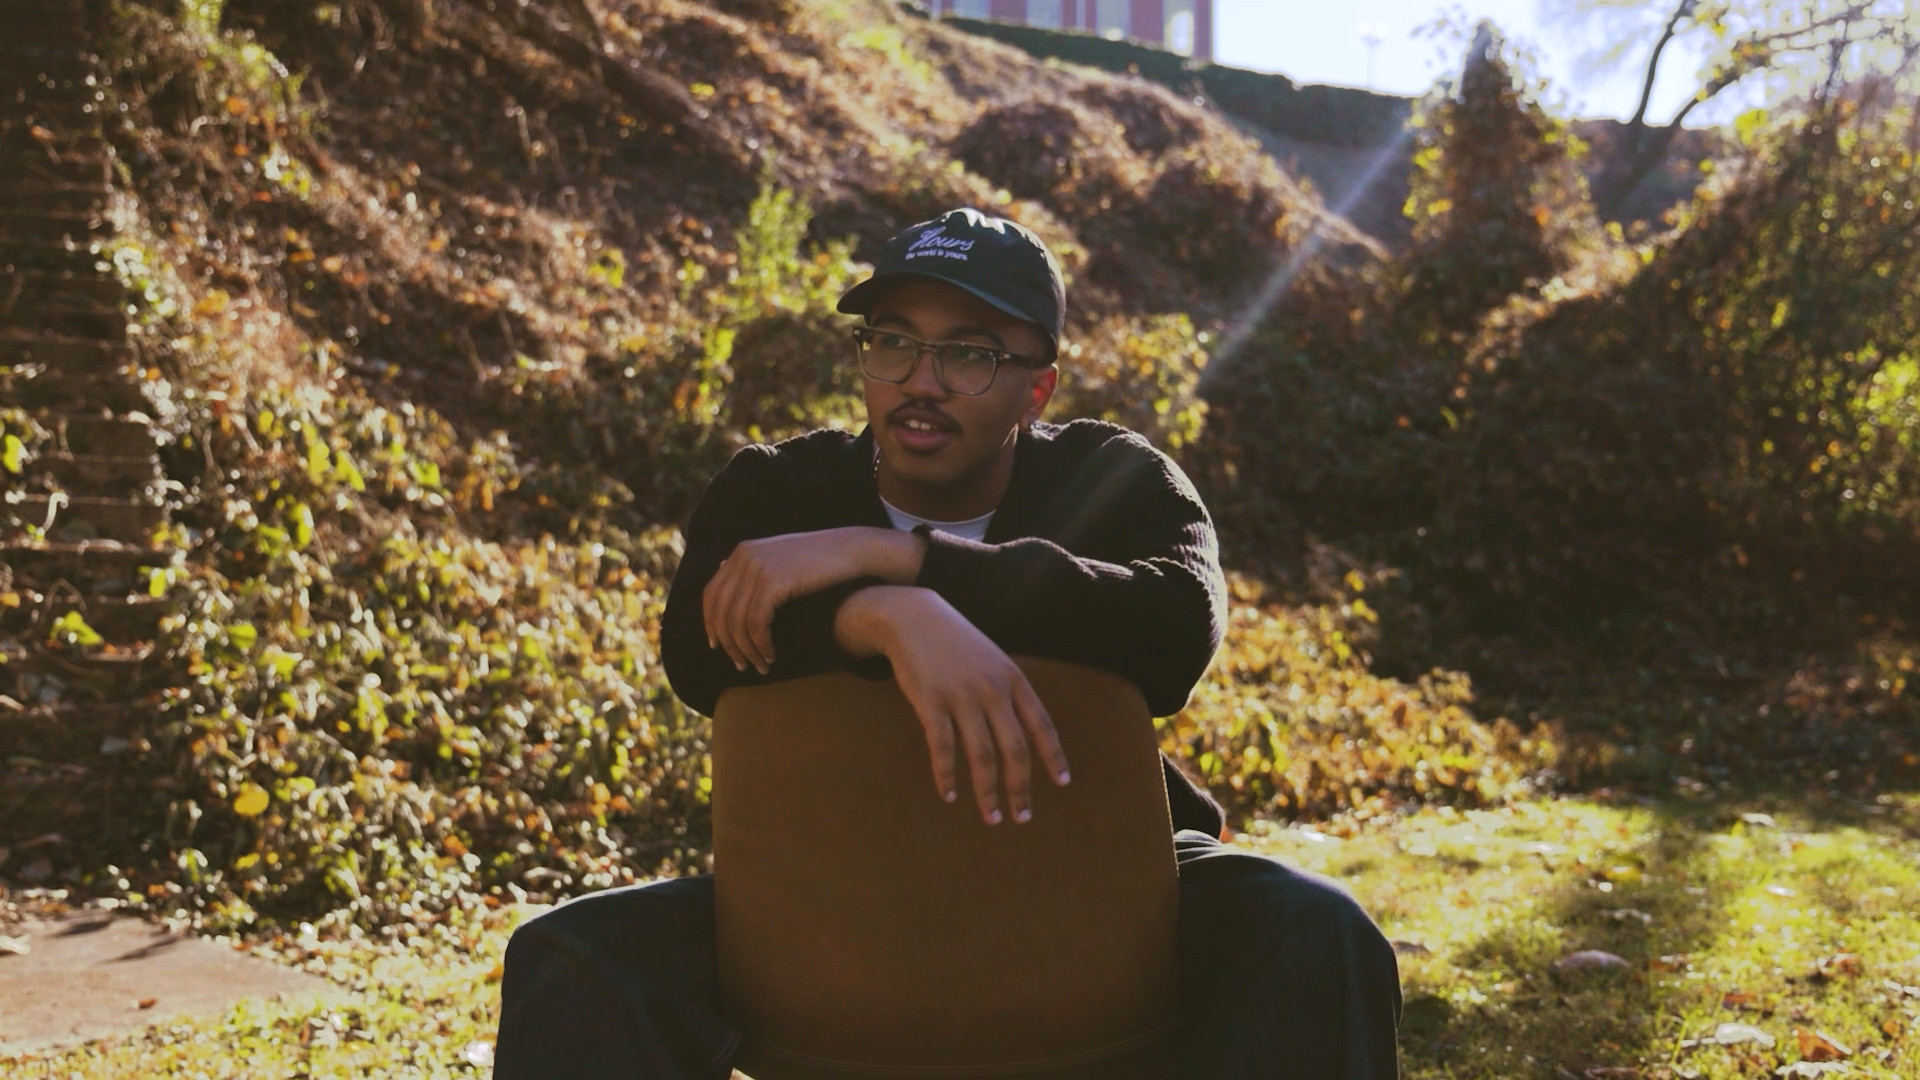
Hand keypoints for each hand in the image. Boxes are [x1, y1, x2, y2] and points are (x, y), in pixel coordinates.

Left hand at [704, 527, 923, 673]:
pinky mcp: (772, 582)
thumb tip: (722, 567)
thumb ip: (754, 568)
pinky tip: (772, 654)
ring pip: (736, 621)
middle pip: (720, 610)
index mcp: (742, 552)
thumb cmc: (822, 560)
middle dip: (728, 643)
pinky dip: (761, 644)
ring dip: (746, 649)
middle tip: (741, 664)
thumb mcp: (781, 559)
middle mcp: (743, 557)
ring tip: (760, 665)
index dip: (711, 623)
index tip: (718, 646)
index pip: (711, 593)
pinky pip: (755, 623)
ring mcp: (756, 568)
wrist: (852, 550)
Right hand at [835, 586, 1070, 825]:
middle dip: (1021, 788)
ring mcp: (961, 696)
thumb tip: (1025, 739)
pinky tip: (950, 795)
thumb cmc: (957, 645)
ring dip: (988, 792)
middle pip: (1014, 749)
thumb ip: (1009, 694)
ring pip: (981, 755)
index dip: (1054, 756)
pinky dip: (947, 776)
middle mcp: (992, 689)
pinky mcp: (930, 702)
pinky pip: (942, 748)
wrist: (914, 617)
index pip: (1042, 725)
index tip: (1062, 783)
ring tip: (992, 817)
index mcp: (1013, 679)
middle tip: (1023, 817)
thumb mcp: (993, 662)